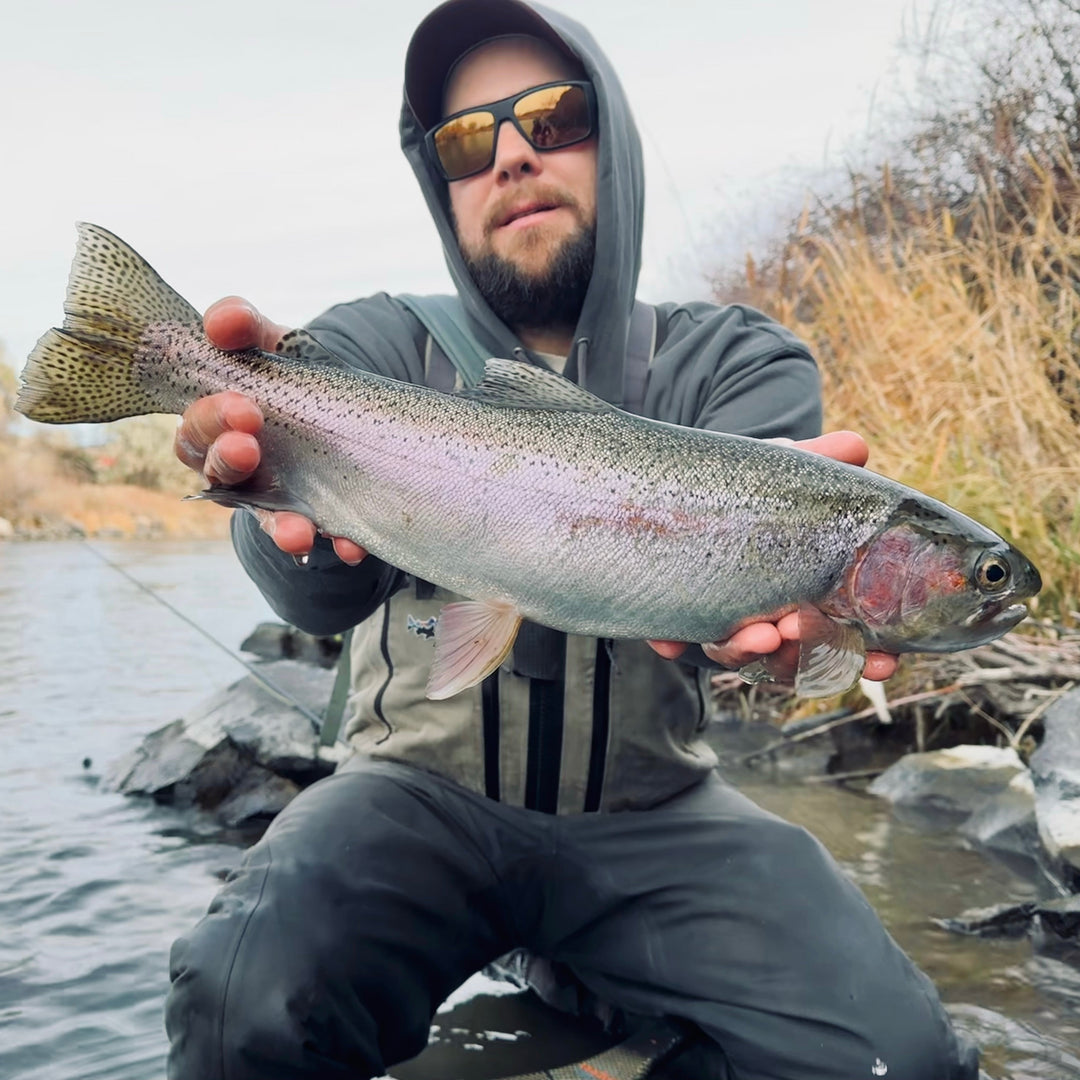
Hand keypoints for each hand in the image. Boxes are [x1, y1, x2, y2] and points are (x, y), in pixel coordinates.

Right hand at [173, 297, 366, 564]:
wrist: (345, 407)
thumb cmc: (290, 373)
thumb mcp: (270, 343)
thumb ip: (244, 326)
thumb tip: (222, 320)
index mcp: (216, 427)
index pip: (195, 431)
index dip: (209, 421)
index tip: (243, 406)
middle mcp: (237, 470)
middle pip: (218, 474)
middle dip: (230, 461)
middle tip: (249, 446)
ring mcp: (277, 499)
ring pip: (266, 520)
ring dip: (279, 528)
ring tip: (297, 532)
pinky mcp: (317, 518)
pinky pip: (324, 536)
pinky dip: (338, 543)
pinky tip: (353, 546)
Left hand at [646, 430, 898, 682]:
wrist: (700, 484)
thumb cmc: (760, 486)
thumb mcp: (787, 471)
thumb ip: (820, 463)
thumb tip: (855, 446)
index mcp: (812, 598)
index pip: (848, 641)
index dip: (869, 658)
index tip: (883, 663)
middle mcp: (771, 621)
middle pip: (791, 657)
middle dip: (798, 653)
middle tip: (796, 629)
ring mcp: (726, 623)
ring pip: (737, 656)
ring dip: (745, 652)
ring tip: (755, 635)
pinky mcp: (680, 615)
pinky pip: (674, 639)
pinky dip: (671, 642)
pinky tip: (667, 641)